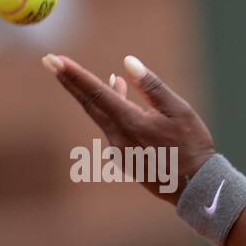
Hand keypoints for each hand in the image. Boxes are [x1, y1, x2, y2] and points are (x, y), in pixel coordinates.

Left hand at [43, 53, 216, 202]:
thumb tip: (127, 63)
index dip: (74, 74)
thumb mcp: (179, 111)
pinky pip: (114, 130)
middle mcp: (118, 138)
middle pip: (89, 104)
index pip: (96, 93)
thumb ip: (152, 86)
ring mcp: (118, 151)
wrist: (196, 187)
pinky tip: (129, 108)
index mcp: (131, 123)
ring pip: (104, 117)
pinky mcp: (123, 160)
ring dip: (105, 98)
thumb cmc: (192, 146)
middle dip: (69, 81)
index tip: (54, 59)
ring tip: (115, 82)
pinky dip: (116, 115)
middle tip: (49, 60)